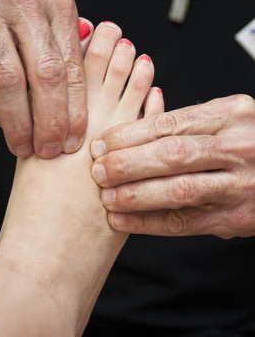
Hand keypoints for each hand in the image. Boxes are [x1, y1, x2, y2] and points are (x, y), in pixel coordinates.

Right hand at [0, 0, 89, 157]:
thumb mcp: (50, 10)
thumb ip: (66, 46)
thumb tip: (80, 99)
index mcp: (57, 3)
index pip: (72, 66)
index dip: (75, 109)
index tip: (74, 138)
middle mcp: (26, 7)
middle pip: (46, 75)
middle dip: (50, 121)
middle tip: (52, 149)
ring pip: (10, 82)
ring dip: (19, 123)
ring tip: (26, 147)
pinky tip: (9, 127)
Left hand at [91, 94, 254, 238]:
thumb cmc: (248, 142)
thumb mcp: (227, 119)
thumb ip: (188, 124)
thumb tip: (127, 134)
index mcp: (232, 114)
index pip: (170, 124)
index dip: (129, 135)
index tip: (101, 144)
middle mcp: (239, 147)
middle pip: (172, 155)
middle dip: (127, 164)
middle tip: (97, 171)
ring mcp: (240, 185)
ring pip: (179, 190)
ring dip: (135, 195)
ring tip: (106, 196)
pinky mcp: (235, 218)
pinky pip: (185, 222)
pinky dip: (148, 222)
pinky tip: (122, 220)